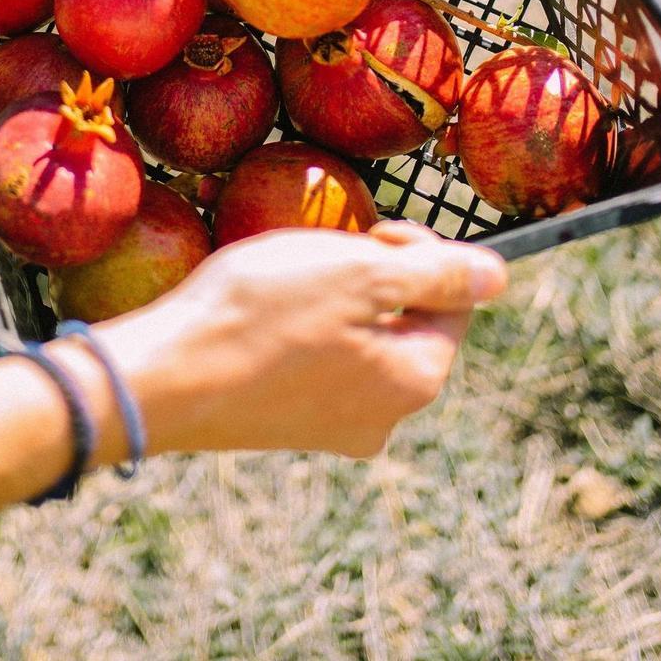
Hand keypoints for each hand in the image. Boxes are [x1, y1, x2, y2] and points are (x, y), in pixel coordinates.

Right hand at [62, 222, 507, 460]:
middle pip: (406, 321)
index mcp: (416, 379)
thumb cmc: (261, 314)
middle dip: (371, 275)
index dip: (417, 251)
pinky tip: (261, 313)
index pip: (455, 300)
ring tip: (286, 277)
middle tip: (323, 250)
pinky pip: (316, 362)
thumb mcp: (360, 274)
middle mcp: (385, 418)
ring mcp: (333, 428)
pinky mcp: (287, 426)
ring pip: (359, 339)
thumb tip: (498, 276)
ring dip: (333, 298)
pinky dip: (298, 328)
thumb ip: (437, 275)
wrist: (162, 377)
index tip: (368, 231)